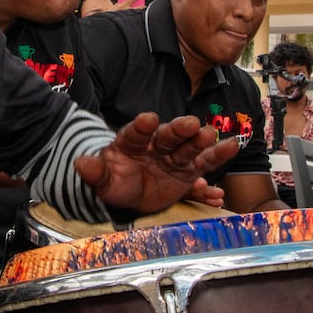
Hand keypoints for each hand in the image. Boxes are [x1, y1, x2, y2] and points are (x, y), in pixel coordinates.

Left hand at [73, 112, 240, 213]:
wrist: (130, 192)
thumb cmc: (114, 181)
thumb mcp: (102, 180)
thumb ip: (95, 172)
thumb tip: (79, 164)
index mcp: (131, 142)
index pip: (135, 133)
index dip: (141, 126)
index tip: (147, 119)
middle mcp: (155, 145)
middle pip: (167, 135)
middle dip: (178, 129)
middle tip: (190, 123)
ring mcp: (173, 156)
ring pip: (189, 147)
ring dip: (200, 141)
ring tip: (211, 135)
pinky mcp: (188, 170)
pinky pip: (205, 162)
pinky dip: (218, 155)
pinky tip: (233, 145)